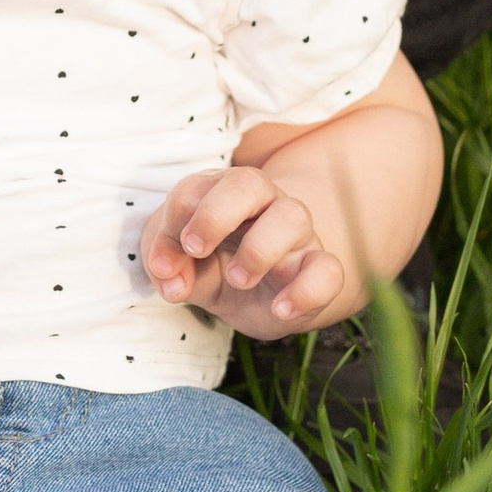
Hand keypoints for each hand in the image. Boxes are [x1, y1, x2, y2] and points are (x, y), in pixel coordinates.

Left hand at [141, 164, 361, 338]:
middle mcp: (263, 203)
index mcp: (220, 193)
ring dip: (258, 249)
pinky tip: (280, 309)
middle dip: (215, 214)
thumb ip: (168, 268)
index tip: (164, 264)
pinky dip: (306, 290)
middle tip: (195, 249)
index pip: (196, 189)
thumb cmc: (212, 265)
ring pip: (292, 216)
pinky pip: (327, 269)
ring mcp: (295, 233)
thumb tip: (172, 283)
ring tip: (238, 280)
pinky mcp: (317, 268)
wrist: (259, 296)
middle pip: (248, 182)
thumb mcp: (180, 266)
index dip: (175, 222)